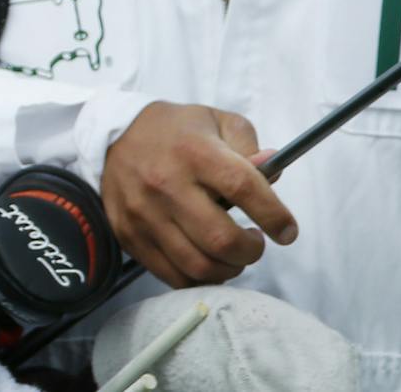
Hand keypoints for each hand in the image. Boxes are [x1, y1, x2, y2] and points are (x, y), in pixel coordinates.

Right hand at [99, 101, 296, 287]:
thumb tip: (274, 172)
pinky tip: (208, 262)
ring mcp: (144, 215)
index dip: (274, 215)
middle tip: (255, 243)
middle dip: (251, 251)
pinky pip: (173, 276)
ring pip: (198, 265)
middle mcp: (166, 184)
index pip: (242, 188)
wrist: (113, 138)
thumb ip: (249, 146)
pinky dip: (199, 279)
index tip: (287, 231)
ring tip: (234, 255)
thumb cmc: (175, 131)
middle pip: (221, 239)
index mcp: (194, 151)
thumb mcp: (216, 121)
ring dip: (228, 269)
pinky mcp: (130, 237)